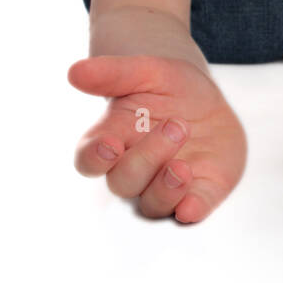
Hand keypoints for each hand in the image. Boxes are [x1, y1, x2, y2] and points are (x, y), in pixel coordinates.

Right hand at [68, 55, 246, 222]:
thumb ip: (113, 73)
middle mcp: (134, 168)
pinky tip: (191, 207)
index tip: (108, 145)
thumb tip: (76, 71)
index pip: (89, 159)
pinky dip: (190, 210)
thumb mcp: (147, 71)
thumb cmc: (168, 87)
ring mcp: (164, 185)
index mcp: (112, 138)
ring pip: (152, 205)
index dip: (94, 157)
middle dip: (147, 158)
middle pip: (124, 181)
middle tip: (175, 126)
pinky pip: (191, 211)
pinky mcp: (198, 192)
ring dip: (165, 190)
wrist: (207, 98)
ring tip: (182, 167)